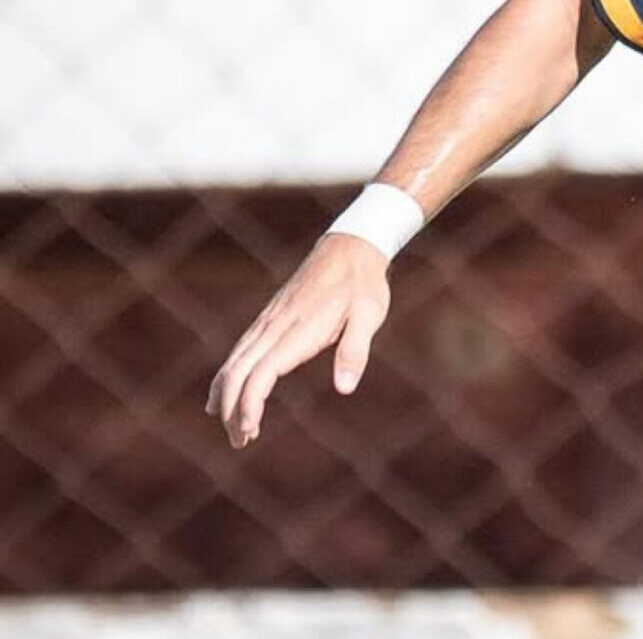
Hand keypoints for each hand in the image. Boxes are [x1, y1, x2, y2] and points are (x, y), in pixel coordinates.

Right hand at [205, 233, 391, 447]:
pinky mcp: (268, 319)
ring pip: (233, 363)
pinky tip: (224, 395)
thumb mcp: (369, 316)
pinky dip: (228, 377)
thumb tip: (345, 388)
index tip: (250, 430)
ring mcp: (267, 322)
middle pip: (237, 373)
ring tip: (235, 430)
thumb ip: (355, 351)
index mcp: (297, 331)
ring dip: (226, 397)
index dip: (249, 404)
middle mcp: (274, 327)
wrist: (350, 248)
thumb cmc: (363, 285)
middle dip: (231, 410)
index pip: (260, 374)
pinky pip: (240, 352)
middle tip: (240, 443)